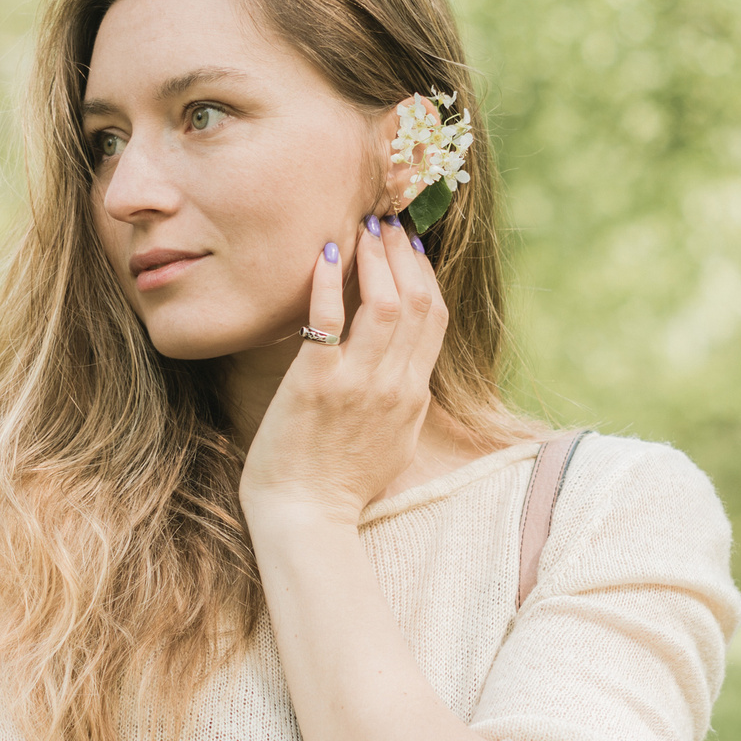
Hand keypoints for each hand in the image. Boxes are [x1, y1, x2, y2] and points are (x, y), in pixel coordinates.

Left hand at [240, 213, 448, 527]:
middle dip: (402, 253)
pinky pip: (328, 321)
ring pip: (384, 303)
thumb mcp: (394, 442)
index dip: (424, 273)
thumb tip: (410, 369)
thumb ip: (405, 400)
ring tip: (358, 228)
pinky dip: (328, 283)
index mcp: (414, 395)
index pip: (433, 318)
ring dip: (373, 258)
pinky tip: (323, 254)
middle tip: (383, 221)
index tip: (409, 244)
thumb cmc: (342, 484)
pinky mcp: (315, 385)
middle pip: (416, 301)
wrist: (307, 519)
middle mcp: (394, 385)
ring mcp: (357, 384)